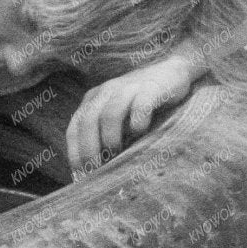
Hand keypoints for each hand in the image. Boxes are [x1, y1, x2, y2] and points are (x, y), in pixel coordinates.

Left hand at [66, 52, 199, 177]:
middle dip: (89, 149)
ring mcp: (127, 88)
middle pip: (87, 122)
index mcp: (93, 101)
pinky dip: (137, 121)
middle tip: (96, 170)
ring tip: (116, 153)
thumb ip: (105, 136)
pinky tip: (140, 132)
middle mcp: (105, 92)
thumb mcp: (118, 118)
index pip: (74, 128)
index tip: (80, 175)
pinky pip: (140, 105)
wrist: (172, 72)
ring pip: (109, 113)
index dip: (74, 153)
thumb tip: (97, 173)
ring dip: (110, 137)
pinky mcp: (150, 88)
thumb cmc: (141, 104)